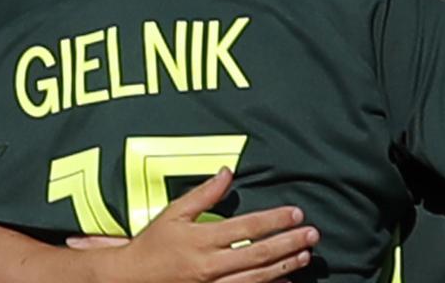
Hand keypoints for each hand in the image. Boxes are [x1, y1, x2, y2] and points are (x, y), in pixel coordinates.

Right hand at [93, 168, 316, 282]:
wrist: (132, 278)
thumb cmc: (154, 243)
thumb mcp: (174, 213)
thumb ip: (204, 194)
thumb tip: (227, 172)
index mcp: (202, 240)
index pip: (247, 227)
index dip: (274, 220)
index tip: (296, 213)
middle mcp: (210, 265)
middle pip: (258, 254)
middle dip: (289, 244)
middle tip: (312, 235)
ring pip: (257, 278)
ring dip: (284, 267)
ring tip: (305, 256)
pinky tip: (285, 282)